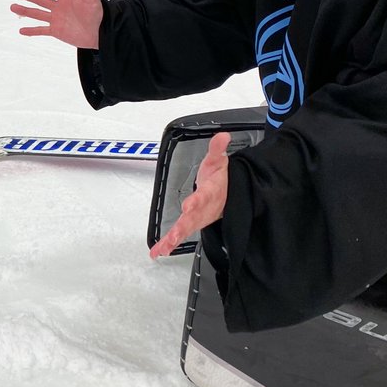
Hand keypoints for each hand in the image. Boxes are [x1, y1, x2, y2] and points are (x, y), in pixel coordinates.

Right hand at [11, 0, 103, 48]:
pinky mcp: (56, 31)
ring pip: (37, 14)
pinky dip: (31, 31)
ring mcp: (56, 19)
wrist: (100, 33)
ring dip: (25, 11)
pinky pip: (41, 30)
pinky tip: (21, 30)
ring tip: (13, 7)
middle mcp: (59, 7)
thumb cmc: (98, 14)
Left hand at [150, 133, 229, 258]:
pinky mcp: (191, 225)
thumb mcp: (218, 161)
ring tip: (162, 249)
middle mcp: (203, 209)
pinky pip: (179, 235)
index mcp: (210, 193)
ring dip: (173, 240)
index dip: (196, 201)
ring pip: (185, 231)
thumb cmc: (220, 180)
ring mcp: (197, 219)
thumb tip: (223, 135)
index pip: (203, 197)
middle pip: (192, 219)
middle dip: (182, 228)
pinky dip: (168, 244)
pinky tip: (158, 251)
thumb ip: (218, 149)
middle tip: (173, 236)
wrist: (229, 196)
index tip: (189, 206)